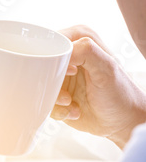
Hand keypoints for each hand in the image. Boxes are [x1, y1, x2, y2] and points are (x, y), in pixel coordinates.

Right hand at [51, 25, 145, 148]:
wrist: (121, 122)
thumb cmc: (120, 94)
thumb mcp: (106, 68)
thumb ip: (85, 50)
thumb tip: (58, 52)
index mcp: (80, 40)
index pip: (51, 41)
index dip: (51, 58)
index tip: (66, 73)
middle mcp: (69, 56)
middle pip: (41, 64)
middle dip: (50, 83)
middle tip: (67, 93)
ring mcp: (61, 76)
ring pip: (39, 84)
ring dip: (54, 98)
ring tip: (71, 102)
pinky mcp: (56, 93)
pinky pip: (43, 100)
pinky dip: (57, 109)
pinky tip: (73, 110)